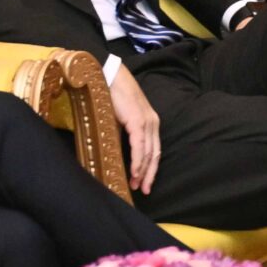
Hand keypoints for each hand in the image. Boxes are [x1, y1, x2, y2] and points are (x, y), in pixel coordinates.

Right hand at [109, 69, 162, 196]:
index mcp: (150, 123)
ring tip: (137, 186)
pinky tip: (135, 173)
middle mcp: (153, 123)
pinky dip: (138, 161)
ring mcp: (147, 122)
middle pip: (155, 154)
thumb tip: (118, 154)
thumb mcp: (120, 120)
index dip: (151, 168)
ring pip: (149, 153)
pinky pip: (140, 146)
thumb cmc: (112, 96)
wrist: (110, 76)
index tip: (146, 182)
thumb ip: (123, 136)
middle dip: (150, 174)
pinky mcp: (138, 121)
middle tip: (145, 190)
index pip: (155, 150)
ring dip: (143, 172)